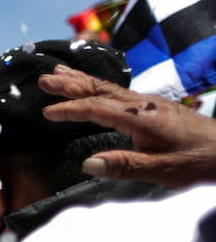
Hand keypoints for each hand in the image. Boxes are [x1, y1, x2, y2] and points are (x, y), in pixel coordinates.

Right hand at [40, 67, 215, 187]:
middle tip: (45, 78)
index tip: (47, 113)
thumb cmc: (195, 162)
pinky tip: (94, 87)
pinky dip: (98, 85)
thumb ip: (123, 165)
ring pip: (109, 87)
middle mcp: (142, 104)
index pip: (97, 109)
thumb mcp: (160, 170)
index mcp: (140, 118)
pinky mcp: (155, 106)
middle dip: (71, 83)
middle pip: (100, 89)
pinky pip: (118, 91)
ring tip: (60, 71)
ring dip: (82, 80)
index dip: (70, 110)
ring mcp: (149, 102)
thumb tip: (87, 164)